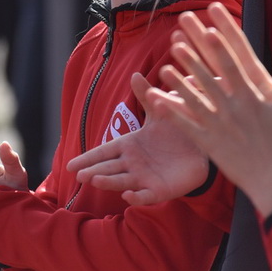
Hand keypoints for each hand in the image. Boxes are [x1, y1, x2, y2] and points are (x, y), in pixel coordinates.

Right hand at [66, 75, 209, 205]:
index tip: (70, 166)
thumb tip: (134, 74)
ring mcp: (145, 178)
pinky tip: (128, 195)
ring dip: (109, 182)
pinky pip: (146, 196)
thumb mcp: (161, 111)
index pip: (104, 152)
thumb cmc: (175, 131)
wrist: (200, 148)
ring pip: (122, 181)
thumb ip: (146, 95)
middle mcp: (133, 163)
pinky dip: (137, 197)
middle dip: (94, 171)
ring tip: (94, 181)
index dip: (88, 159)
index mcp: (129, 145)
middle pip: (109, 168)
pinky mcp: (160, 190)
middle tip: (79, 175)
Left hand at [140, 3, 271, 217]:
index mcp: (252, 96)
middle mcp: (233, 108)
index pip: (234, 64)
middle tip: (179, 34)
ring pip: (194, 98)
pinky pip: (186, 124)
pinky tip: (157, 99)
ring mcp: (219, 125)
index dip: (222, 44)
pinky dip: (171, 112)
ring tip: (164, 64)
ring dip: (178, 80)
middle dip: (194, 53)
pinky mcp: (208, 142)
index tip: (211, 26)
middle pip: (209, 75)